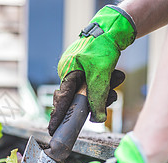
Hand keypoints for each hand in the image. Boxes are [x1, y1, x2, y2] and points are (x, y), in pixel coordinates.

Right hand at [48, 5, 136, 134]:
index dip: (58, 116)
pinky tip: (115, 75)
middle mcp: (70, 73)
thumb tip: (97, 119)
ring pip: (91, 92)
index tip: (52, 129)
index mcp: (67, 73)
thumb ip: (98, 97)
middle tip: (106, 100)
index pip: (62, 100)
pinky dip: (107, 83)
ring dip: (105, 90)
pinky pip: (96, 84)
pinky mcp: (88, 70)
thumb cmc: (103, 46)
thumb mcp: (101, 74)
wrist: (114, 28)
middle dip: (95, 99)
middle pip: (79, 97)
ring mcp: (79, 72)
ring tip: (115, 78)